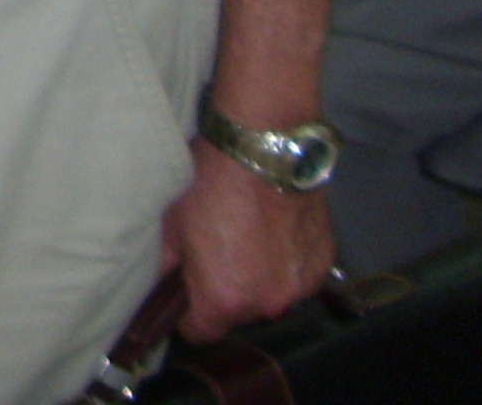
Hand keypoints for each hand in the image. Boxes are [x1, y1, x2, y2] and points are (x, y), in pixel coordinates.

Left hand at [160, 144, 334, 339]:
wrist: (266, 149)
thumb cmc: (212, 184)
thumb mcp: (172, 223)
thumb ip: (164, 265)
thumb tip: (157, 285)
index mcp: (225, 300)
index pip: (200, 332)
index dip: (185, 314)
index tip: (182, 291)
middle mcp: (268, 303)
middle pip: (237, 314)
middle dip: (224, 291)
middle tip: (214, 251)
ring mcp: (301, 286)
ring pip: (269, 294)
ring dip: (258, 277)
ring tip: (246, 235)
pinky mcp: (324, 263)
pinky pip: (295, 274)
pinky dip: (284, 261)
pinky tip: (273, 228)